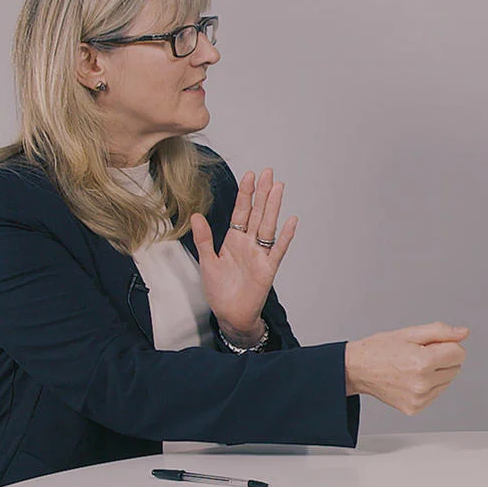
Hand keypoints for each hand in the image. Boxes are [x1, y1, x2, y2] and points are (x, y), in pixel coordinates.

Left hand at [191, 168, 297, 346]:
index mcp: (234, 240)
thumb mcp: (207, 262)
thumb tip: (196, 216)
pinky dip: (285, 236)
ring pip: (268, 225)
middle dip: (262, 192)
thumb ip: (203, 239)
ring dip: (273, 207)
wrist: (230, 315)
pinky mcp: (268, 269)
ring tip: (278, 187)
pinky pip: (278, 250)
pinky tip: (291, 221)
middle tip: (268, 172)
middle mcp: (249, 243)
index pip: (241, 211)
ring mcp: (260, 254)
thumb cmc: (220, 291)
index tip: (249, 175)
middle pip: (257, 213)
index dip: (245, 194)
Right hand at [344, 322, 468, 414]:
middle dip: (443, 359)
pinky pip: (435, 394)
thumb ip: (441, 332)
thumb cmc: (380, 349)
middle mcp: (422, 384)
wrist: (357, 369)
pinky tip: (411, 378)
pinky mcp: (414, 408)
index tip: (432, 344)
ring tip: (413, 366)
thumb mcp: (411, 332)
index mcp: (423, 362)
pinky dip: (428, 386)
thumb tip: (463, 333)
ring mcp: (419, 399)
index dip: (448, 345)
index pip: (459, 353)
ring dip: (436, 373)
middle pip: (456, 368)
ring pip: (447, 382)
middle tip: (419, 354)